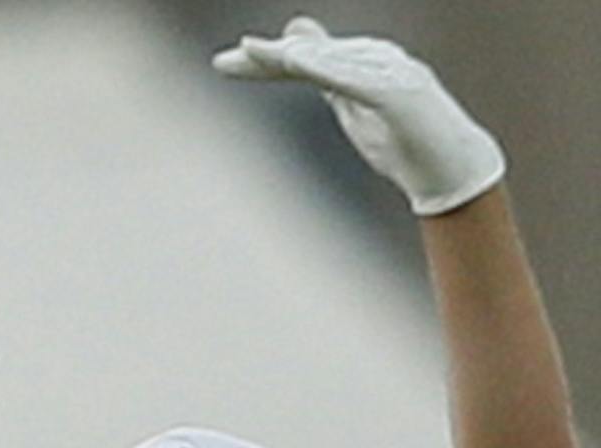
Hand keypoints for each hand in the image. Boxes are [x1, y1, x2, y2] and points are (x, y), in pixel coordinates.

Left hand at [213, 16, 504, 215]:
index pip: (304, 61)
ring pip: (333, 63)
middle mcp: (377, 62)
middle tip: (229, 58)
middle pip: (314, 57)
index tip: (223, 65)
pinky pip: (360, 81)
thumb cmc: (402, 140)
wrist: (451, 170)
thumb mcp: (351, 108)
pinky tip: (301, 63)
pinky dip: (330, 70)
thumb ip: (325, 78)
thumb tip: (295, 49)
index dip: (265, 61)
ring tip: (254, 51)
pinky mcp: (400, 96)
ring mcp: (391, 76)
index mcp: (361, 66)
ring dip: (295, 56)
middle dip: (271, 57)